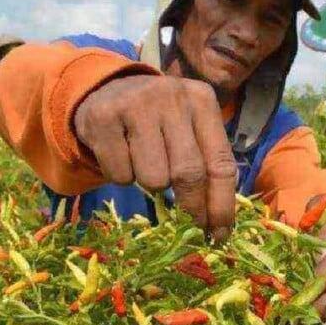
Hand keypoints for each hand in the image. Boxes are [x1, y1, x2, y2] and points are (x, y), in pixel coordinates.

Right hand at [74, 75, 236, 233]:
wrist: (107, 89)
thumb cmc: (159, 120)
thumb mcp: (189, 128)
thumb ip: (207, 163)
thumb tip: (219, 222)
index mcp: (202, 101)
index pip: (221, 163)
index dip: (221, 204)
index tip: (220, 234)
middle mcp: (173, 97)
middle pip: (189, 173)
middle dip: (191, 208)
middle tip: (189, 227)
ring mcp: (137, 104)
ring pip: (154, 178)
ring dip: (152, 186)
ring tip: (147, 165)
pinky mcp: (104, 117)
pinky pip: (120, 175)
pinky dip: (122, 177)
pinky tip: (122, 156)